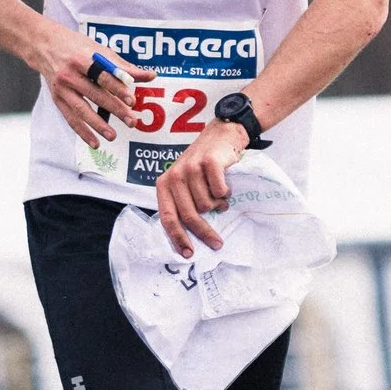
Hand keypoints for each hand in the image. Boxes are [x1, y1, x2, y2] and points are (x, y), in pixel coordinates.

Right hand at [32, 27, 151, 145]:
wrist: (44, 45)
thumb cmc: (77, 46)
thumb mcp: (99, 50)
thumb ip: (124, 66)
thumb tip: (151, 76)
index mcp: (82, 58)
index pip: (103, 76)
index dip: (118, 88)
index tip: (132, 101)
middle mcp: (69, 74)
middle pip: (95, 94)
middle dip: (114, 109)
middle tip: (131, 122)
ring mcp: (61, 88)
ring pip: (81, 110)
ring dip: (97, 125)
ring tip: (113, 136)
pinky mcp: (57, 99)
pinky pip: (70, 118)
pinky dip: (82, 132)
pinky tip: (95, 143)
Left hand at [154, 120, 249, 256]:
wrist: (221, 135)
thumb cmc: (203, 165)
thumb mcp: (186, 183)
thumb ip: (183, 204)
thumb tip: (187, 239)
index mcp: (164, 184)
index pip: (168, 217)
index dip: (178, 238)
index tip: (189, 254)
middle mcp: (175, 176)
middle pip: (189, 215)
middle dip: (204, 233)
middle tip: (217, 243)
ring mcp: (191, 168)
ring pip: (207, 205)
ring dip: (218, 204)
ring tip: (220, 196)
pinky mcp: (209, 162)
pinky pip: (220, 191)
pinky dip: (226, 193)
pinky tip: (226, 186)